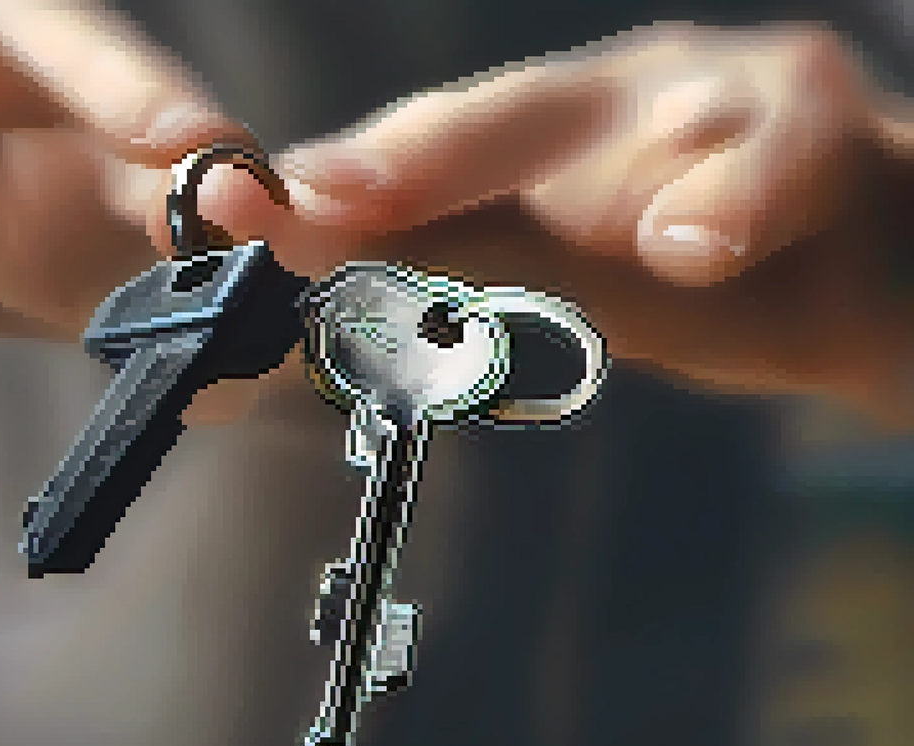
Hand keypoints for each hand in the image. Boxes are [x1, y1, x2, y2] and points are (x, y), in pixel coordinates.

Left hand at [203, 22, 913, 426]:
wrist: (852, 269)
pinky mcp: (815, 127)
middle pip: (500, 121)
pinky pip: (777, 162)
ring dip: (570, 180)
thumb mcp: (551, 284)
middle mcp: (604, 99)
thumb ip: (440, 279)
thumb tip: (297, 305)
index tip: (239, 216)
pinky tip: (693, 247)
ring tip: (486, 221)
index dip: (331, 187)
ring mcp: (711, 94)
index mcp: (529, 135)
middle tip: (323, 197)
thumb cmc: (682, 270)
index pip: (415, 157)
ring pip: (638, 124)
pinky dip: (729, 203)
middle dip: (408, 161)